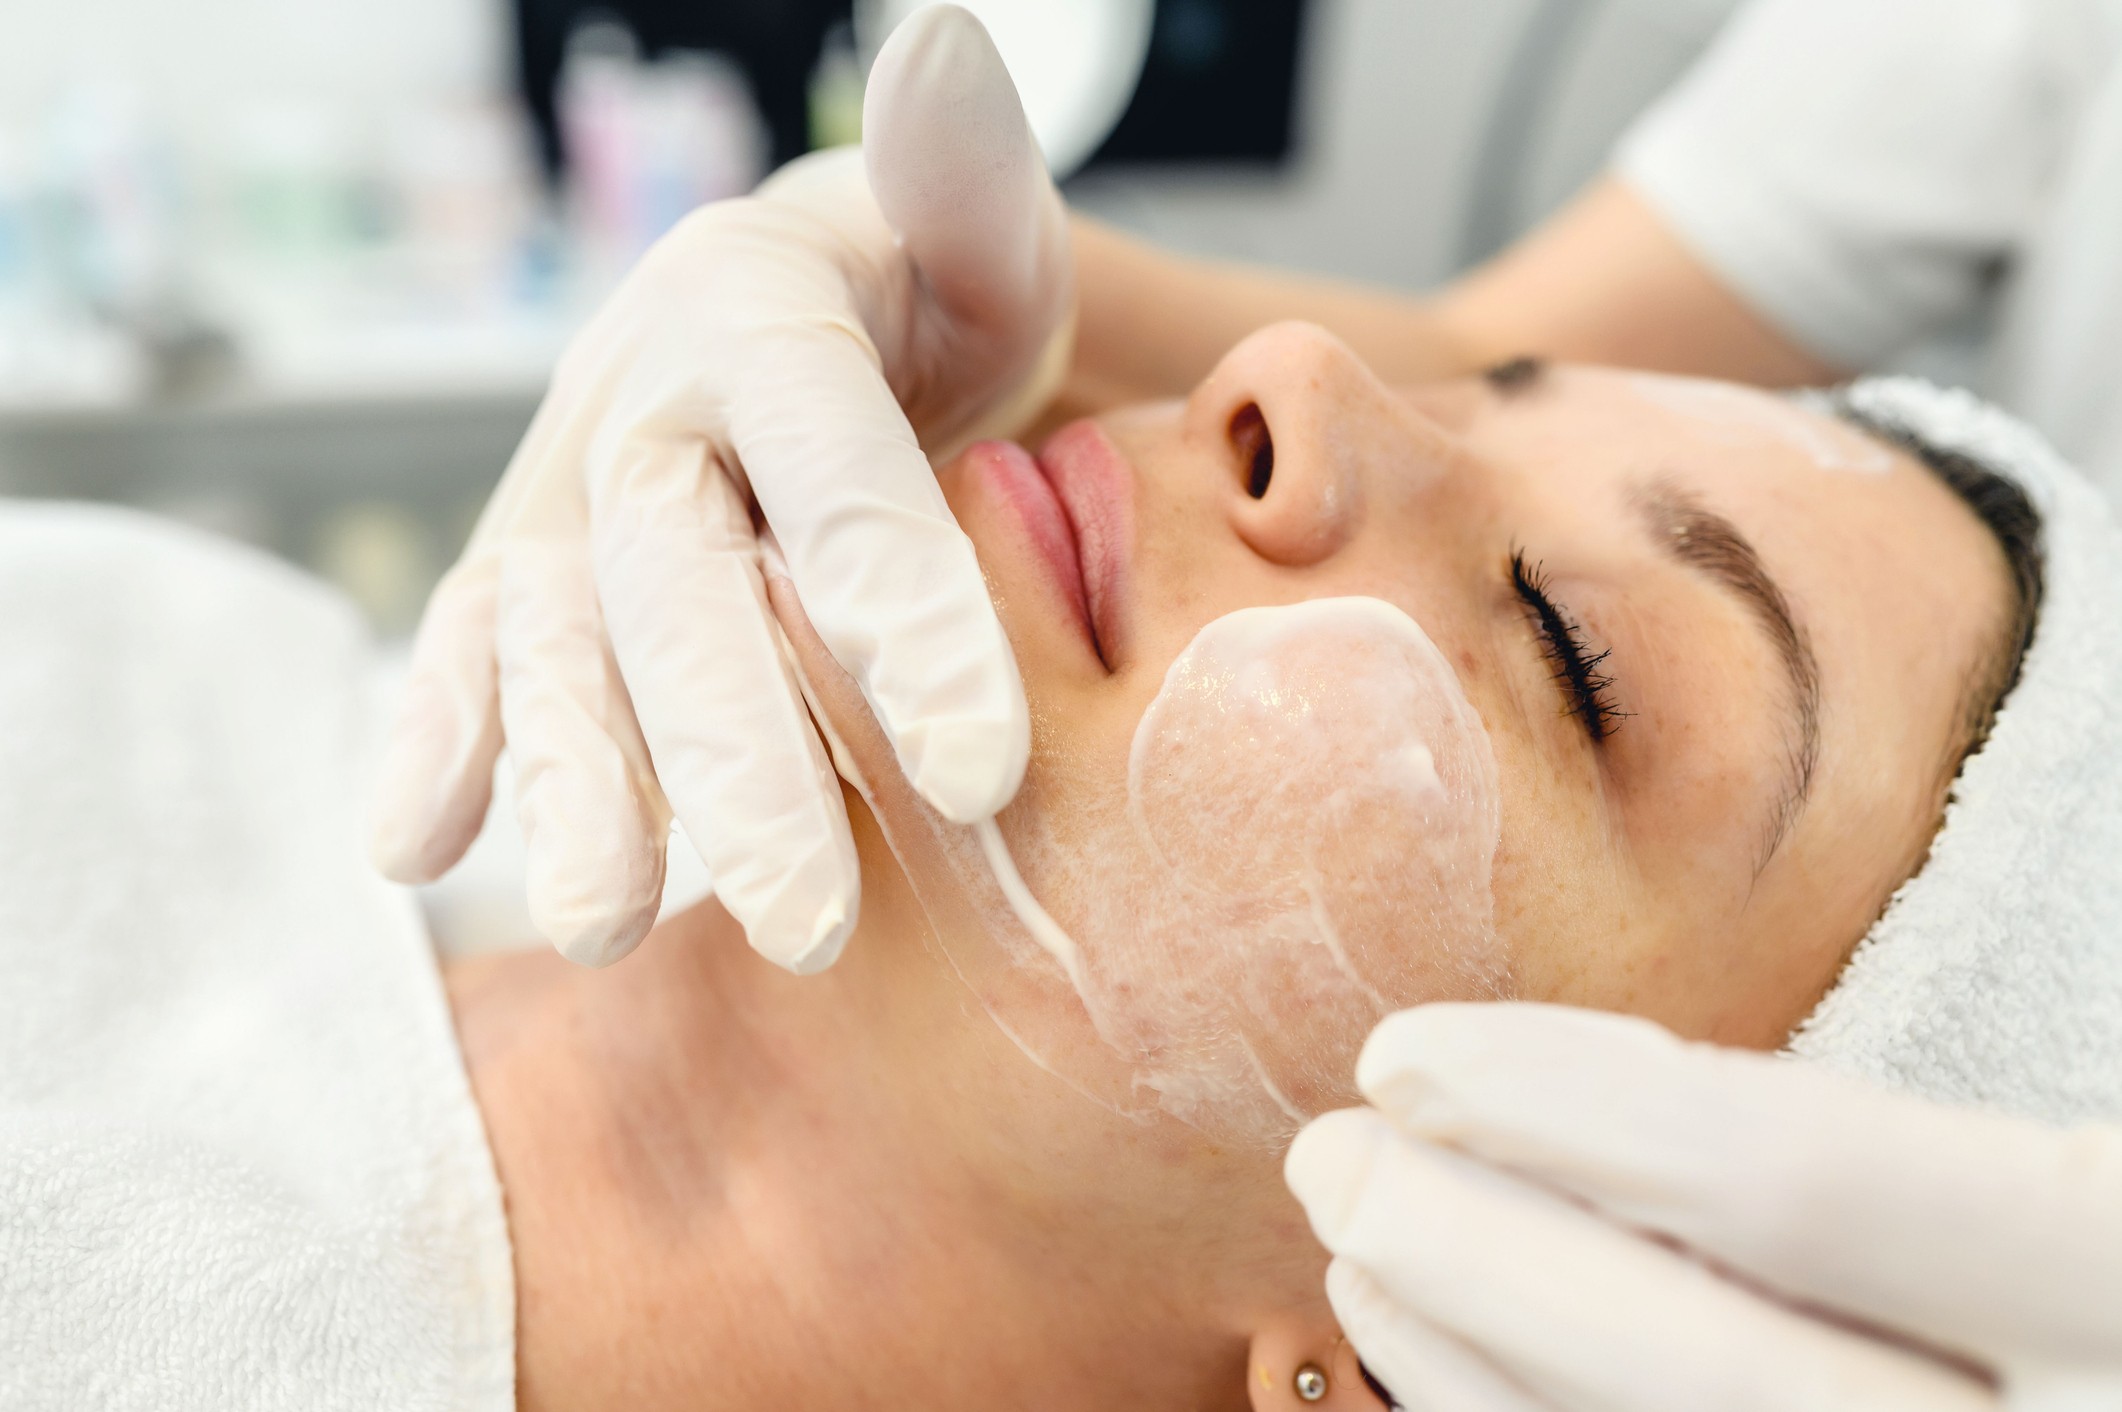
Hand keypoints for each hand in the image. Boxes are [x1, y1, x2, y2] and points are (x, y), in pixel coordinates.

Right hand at [369, 5, 1071, 970]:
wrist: (806, 333)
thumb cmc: (923, 310)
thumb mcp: (971, 244)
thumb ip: (961, 181)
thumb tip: (940, 49)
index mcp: (757, 320)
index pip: (835, 474)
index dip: (906, 617)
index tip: (986, 772)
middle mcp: (640, 413)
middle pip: (679, 590)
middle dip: (738, 757)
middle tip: (807, 921)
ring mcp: (566, 505)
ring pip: (559, 651)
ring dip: (576, 789)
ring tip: (608, 928)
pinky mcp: (527, 584)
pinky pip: (469, 662)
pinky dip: (438, 747)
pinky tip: (417, 851)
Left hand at [1286, 1003, 2121, 1410]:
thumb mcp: (2098, 1183)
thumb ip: (1936, 1164)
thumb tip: (1657, 1132)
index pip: (1813, 1178)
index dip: (1569, 1102)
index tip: (1404, 1050)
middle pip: (1697, 1373)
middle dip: (1469, 1253)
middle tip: (1327, 1156)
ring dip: (1478, 1385)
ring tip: (1367, 1266)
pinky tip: (1466, 1397)